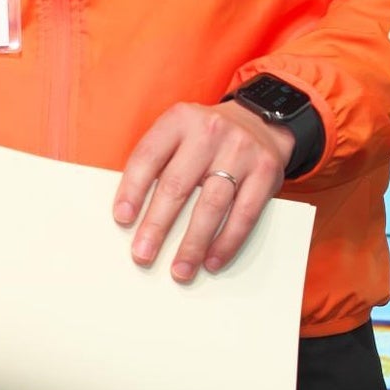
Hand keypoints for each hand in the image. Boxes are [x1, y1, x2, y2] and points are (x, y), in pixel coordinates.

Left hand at [116, 101, 299, 283]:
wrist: (259, 121)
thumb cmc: (207, 138)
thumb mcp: (179, 133)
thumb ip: (158, 162)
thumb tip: (132, 214)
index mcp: (180, 120)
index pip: (148, 157)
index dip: (132, 189)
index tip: (122, 219)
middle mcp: (210, 131)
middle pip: (177, 185)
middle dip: (157, 225)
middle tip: (143, 254)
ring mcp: (240, 151)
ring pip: (211, 205)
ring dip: (193, 243)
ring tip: (180, 269)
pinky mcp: (266, 171)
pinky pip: (244, 214)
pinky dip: (227, 242)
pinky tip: (212, 260)